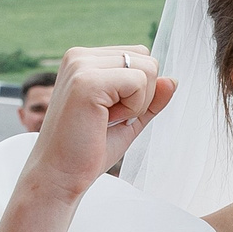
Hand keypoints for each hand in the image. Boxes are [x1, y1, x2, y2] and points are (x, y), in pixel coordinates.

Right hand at [21, 45, 172, 199]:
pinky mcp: (87, 81)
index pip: (140, 55)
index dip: (138, 91)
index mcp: (84, 60)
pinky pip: (139, 82)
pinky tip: (105, 121)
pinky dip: (132, 108)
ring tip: (105, 120)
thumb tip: (172, 80)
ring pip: (148, 68)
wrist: (60, 176)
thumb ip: (150, 99)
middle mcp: (79, 56)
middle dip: (141, 96)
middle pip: (147, 59)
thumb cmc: (88, 150)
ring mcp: (81, 66)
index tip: (109, 113)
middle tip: (108, 119)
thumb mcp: (129, 119)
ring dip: (137, 103)